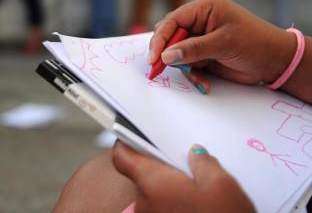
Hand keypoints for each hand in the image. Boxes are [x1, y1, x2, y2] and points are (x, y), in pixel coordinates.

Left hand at [113, 141, 254, 212]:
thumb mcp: (221, 185)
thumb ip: (204, 162)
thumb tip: (195, 154)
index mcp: (153, 183)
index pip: (122, 157)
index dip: (125, 143)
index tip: (133, 137)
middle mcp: (144, 204)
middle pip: (141, 176)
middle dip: (160, 170)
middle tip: (183, 166)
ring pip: (153, 196)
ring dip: (167, 190)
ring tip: (197, 191)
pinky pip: (159, 210)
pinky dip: (171, 206)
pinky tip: (195, 208)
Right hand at [149, 0, 295, 84]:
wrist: (275, 61)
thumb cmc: (255, 42)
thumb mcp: (223, 43)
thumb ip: (193, 49)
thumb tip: (165, 56)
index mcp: (203, 7)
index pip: (173, 20)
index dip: (161, 38)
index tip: (154, 58)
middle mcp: (198, 19)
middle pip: (170, 34)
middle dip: (167, 53)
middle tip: (159, 68)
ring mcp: (199, 36)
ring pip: (176, 51)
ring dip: (182, 66)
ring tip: (197, 76)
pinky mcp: (201, 52)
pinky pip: (186, 63)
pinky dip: (192, 73)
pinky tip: (203, 80)